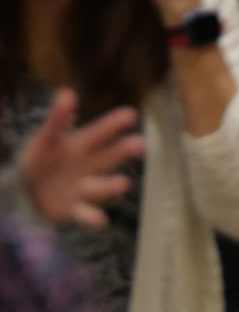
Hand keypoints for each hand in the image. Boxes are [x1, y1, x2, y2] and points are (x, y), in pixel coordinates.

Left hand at [19, 90, 143, 227]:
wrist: (26, 191)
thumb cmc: (41, 159)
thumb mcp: (45, 139)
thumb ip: (57, 118)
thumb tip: (66, 92)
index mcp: (81, 146)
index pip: (99, 133)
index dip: (113, 124)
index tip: (130, 114)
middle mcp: (87, 166)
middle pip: (108, 157)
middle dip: (123, 151)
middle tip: (139, 143)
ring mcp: (82, 188)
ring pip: (100, 186)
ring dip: (112, 186)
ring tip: (123, 182)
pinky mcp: (73, 209)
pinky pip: (84, 213)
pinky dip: (92, 217)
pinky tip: (99, 220)